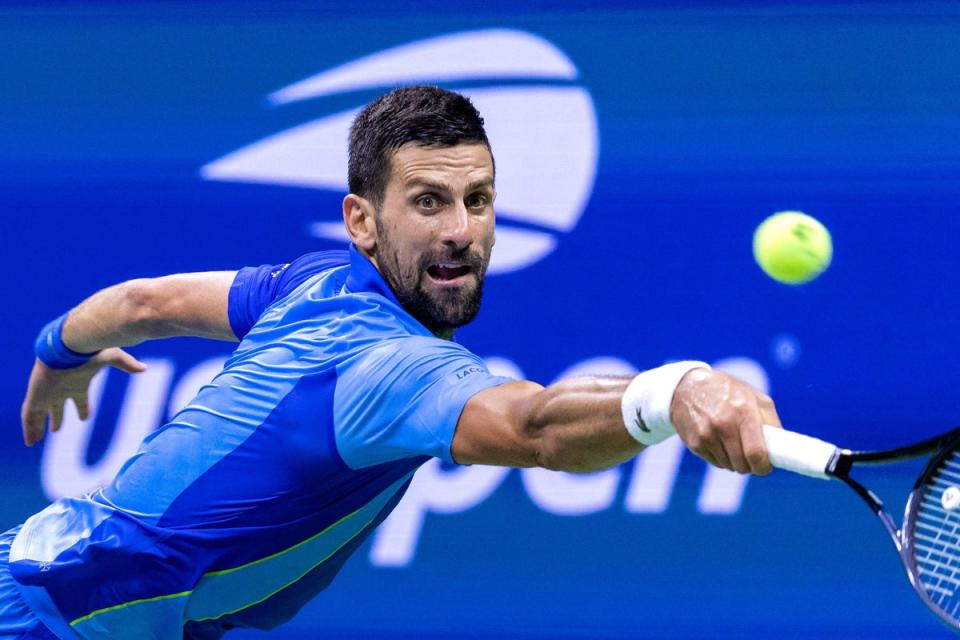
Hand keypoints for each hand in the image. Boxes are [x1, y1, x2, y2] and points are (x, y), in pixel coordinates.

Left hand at [20, 348, 147, 446]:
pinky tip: (30, 441)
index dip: (83, 409)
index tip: (85, 418)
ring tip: (34, 440)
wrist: (64, 345)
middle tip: (56, 429)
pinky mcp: (35, 397)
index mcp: (77, 383)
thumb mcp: (111, 357)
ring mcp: (46, 394)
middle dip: (57, 418)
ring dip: (38, 426)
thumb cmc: (87, 351)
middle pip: (57, 407)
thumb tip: (145, 368)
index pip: (80, 399)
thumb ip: (126, 364)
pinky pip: (30, 417)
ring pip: (40, 413)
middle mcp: (60, 390)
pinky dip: (29, 429)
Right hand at [669, 368, 781, 474]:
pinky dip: (720, 457)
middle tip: (751, 456)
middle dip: (750, 465)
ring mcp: (706, 435)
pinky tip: (718, 441)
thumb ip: (770, 422)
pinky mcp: (694, 443)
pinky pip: (714, 462)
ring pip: (728, 466)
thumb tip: (781, 449)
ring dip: (734, 461)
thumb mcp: (753, 396)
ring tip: (732, 443)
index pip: (756, 453)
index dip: (763, 466)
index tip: (765, 466)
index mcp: (743, 411)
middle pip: (742, 465)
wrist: (687, 386)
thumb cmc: (727, 391)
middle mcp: (723, 424)